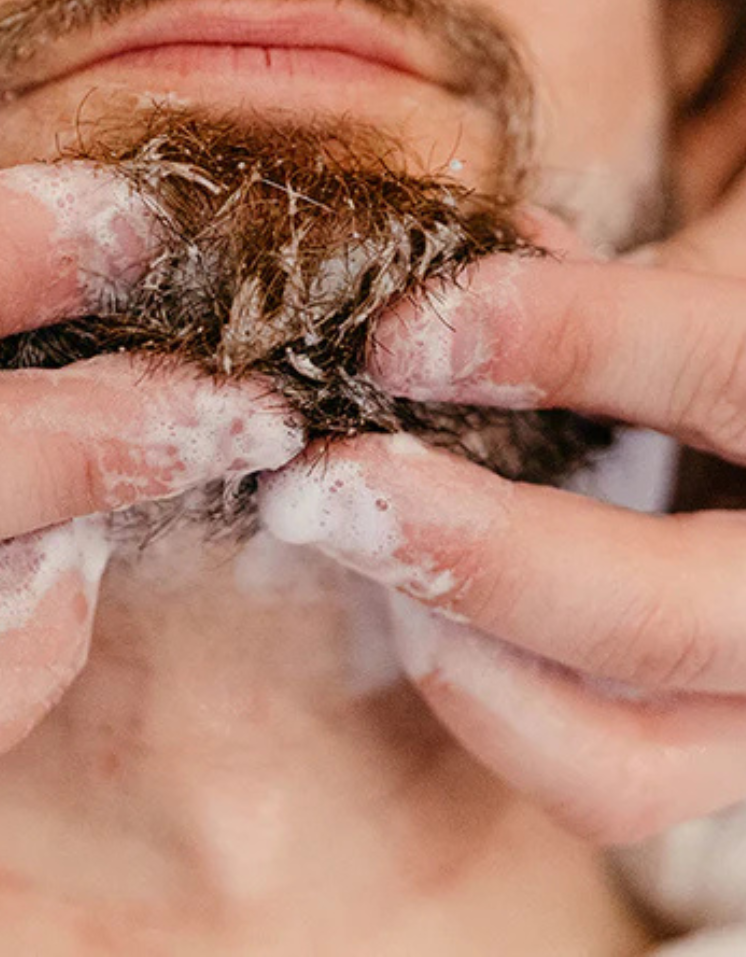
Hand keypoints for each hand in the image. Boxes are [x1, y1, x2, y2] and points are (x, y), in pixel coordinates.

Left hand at [260, 183, 745, 847]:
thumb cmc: (743, 346)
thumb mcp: (738, 273)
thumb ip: (645, 271)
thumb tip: (497, 245)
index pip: (722, 368)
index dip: (562, 339)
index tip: (400, 332)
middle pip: (663, 616)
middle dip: (476, 554)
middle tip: (324, 485)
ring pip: (622, 755)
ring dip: (457, 649)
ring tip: (355, 544)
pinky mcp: (714, 747)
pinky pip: (599, 781)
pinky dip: (488, 707)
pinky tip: (412, 608)